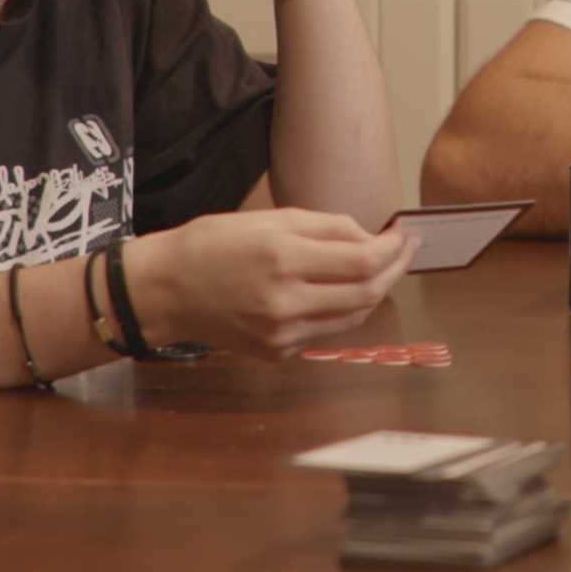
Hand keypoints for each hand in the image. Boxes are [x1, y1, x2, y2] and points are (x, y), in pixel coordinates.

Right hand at [130, 208, 417, 356]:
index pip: (364, 260)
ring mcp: (282, 334)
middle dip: (394, 270)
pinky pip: (326, 331)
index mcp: (285, 259)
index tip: (404, 235)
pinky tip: (338, 291)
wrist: (165, 290)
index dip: (394, 248)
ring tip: (379, 268)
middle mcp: (287, 302)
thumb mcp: (270, 219)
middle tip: (404, 250)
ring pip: (354, 317)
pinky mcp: (277, 352)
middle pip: (368, 293)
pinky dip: (341, 310)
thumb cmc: (213, 245)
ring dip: (374, 292)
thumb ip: (326, 227)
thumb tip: (370, 238)